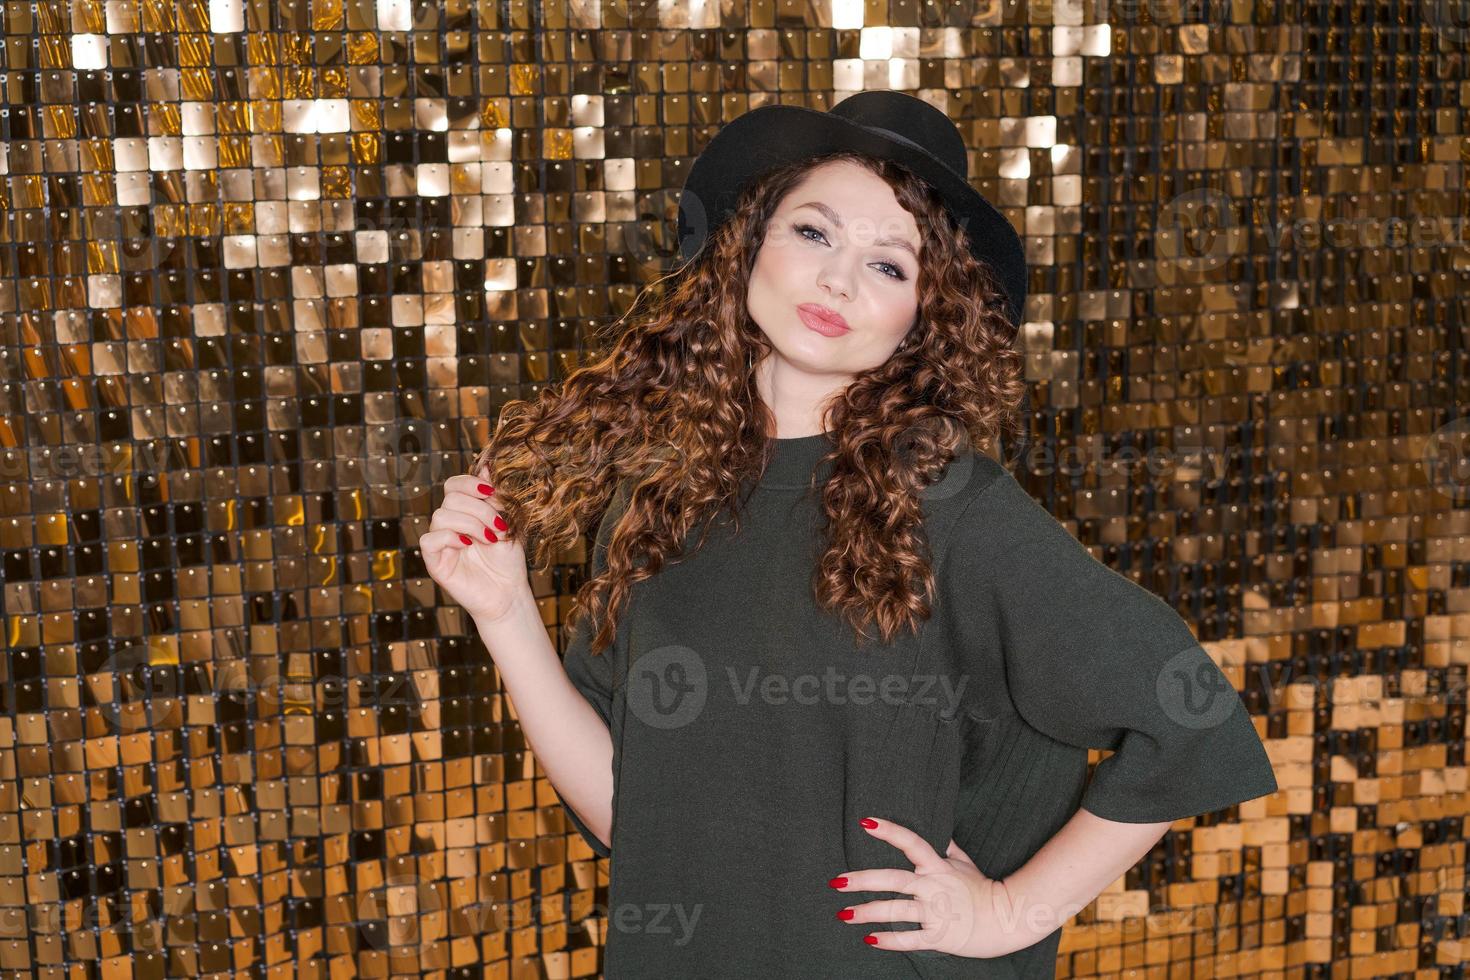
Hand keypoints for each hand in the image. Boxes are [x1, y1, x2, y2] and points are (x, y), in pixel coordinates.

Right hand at [421, 464, 533, 623]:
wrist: (509, 593)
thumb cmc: (508, 560)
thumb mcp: (507, 522)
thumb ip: (494, 497)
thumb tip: (487, 463)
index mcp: (465, 511)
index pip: (455, 484)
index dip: (471, 483)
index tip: (493, 493)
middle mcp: (449, 523)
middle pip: (451, 497)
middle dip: (479, 508)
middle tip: (499, 526)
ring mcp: (440, 542)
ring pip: (441, 515)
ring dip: (471, 523)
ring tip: (490, 539)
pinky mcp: (434, 561)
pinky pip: (430, 539)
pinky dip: (451, 538)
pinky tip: (469, 546)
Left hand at [829, 817, 1029, 958]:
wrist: (1007, 920)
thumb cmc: (983, 888)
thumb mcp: (965, 862)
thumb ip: (947, 846)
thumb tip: (936, 828)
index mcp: (938, 866)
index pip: (911, 843)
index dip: (889, 831)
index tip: (865, 822)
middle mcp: (934, 887)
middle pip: (894, 880)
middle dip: (863, 881)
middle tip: (837, 881)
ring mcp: (937, 912)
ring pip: (896, 911)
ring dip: (868, 913)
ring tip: (844, 914)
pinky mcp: (939, 936)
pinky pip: (910, 939)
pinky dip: (889, 940)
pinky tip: (870, 939)